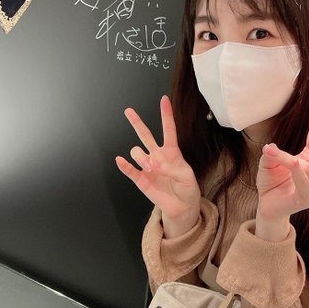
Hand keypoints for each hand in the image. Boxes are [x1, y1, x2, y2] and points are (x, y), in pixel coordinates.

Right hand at [116, 96, 200, 236]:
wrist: (182, 207)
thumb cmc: (187, 189)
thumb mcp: (187, 176)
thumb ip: (173, 167)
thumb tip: (156, 164)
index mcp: (172, 152)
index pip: (168, 130)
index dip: (166, 115)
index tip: (164, 100)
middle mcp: (157, 156)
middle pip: (145, 135)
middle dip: (137, 122)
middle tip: (128, 111)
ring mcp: (148, 167)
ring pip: (138, 152)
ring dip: (143, 157)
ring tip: (153, 168)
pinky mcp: (141, 179)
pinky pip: (130, 170)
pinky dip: (125, 165)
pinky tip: (120, 160)